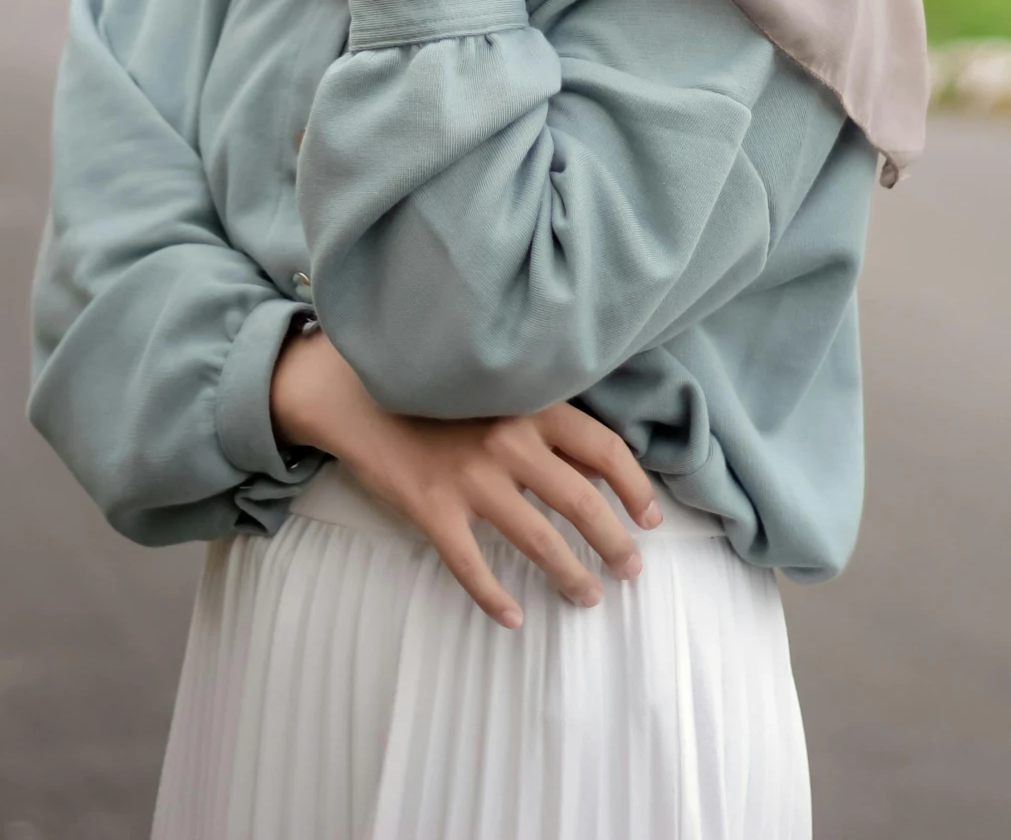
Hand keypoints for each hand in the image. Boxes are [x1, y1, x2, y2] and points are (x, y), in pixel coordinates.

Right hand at [271, 327, 662, 627]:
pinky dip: (494, 597)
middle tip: (631, 571)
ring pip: (537, 540)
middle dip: (614, 543)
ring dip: (571, 575)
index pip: (604, 449)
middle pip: (581, 502)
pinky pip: (470, 565)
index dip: (636, 488)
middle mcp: (509, 441)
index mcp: (531, 407)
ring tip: (588, 596)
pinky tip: (512, 618)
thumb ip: (548, 422)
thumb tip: (607, 465)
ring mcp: (469, 478)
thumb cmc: (440, 395)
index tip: (653, 520)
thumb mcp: (501, 393)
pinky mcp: (432, 508)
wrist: (358, 393)